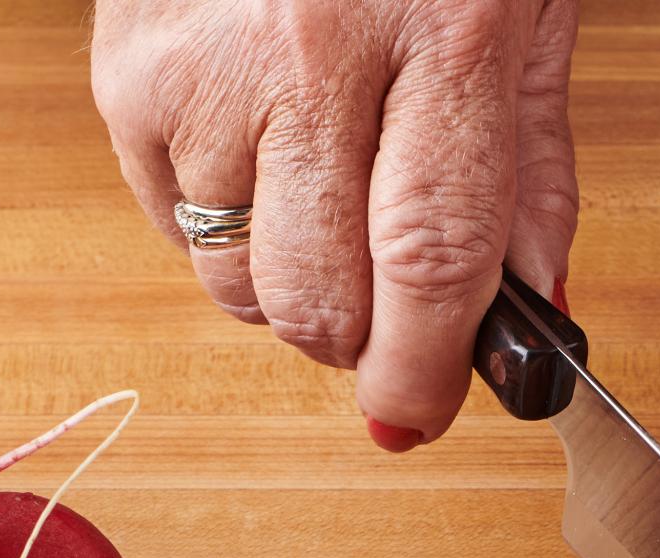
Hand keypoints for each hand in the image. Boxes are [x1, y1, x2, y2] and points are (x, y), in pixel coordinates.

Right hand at [91, 0, 578, 446]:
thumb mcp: (526, 23)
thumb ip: (533, 178)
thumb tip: (534, 318)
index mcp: (446, 34)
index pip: (430, 259)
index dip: (422, 370)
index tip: (417, 417)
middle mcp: (314, 50)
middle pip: (317, 297)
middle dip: (358, 342)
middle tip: (385, 310)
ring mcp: (205, 61)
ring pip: (234, 281)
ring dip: (287, 283)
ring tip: (321, 193)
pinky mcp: (125, 64)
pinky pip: (168, 222)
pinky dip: (217, 221)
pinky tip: (258, 146)